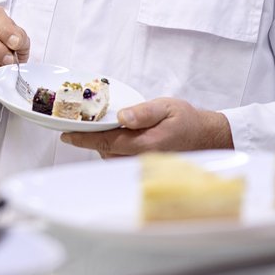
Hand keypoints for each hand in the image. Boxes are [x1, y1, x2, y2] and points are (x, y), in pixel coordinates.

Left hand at [59, 97, 233, 157]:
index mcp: (146, 144)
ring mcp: (143, 166)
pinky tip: (115, 137)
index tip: (66, 136)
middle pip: (105, 152)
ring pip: (111, 158)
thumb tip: (122, 117)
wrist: (208, 138)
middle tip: (79, 125)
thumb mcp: (167, 107)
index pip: (107, 143)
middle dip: (91, 140)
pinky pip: (121, 160)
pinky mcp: (145, 167)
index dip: (84, 139)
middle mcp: (142, 159)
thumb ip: (144, 112)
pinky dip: (112, 149)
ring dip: (101, 145)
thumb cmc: (188, 121)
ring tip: (97, 128)